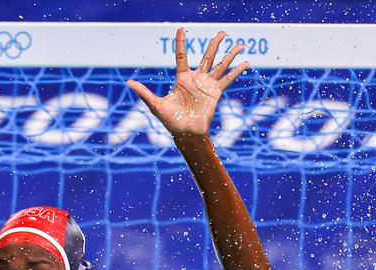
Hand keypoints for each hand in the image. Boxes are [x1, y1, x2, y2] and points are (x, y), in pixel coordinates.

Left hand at [127, 29, 248, 139]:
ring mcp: (207, 85)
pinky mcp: (216, 92)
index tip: (181, 29)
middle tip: (222, 32)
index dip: (181, 42)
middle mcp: (196, 79)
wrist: (186, 133)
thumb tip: (128, 83)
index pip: (182, 56)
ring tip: (240, 44)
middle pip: (207, 56)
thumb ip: (144, 93)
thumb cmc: (170, 121)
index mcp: (182, 79)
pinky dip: (237, 71)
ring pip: (220, 65)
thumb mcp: (156, 105)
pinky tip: (246, 63)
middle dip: (215, 44)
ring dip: (230, 55)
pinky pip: (228, 79)